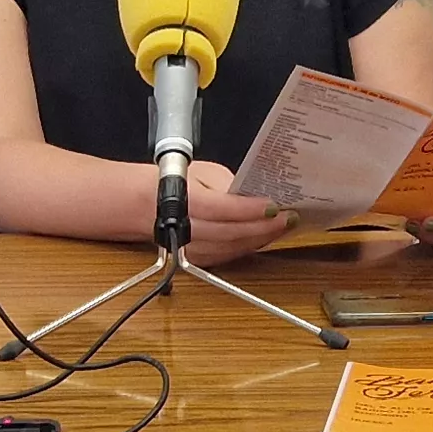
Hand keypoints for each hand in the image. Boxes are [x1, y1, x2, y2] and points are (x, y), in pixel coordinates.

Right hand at [172, 161, 296, 266]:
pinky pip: (228, 255)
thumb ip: (228, 185)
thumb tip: (255, 196)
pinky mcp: (197, 258)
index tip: (276, 206)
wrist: (142, 204)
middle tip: (290, 218)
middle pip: (233, 233)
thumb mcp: (202, 173)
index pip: (224, 209)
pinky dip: (248, 246)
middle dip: (265, 227)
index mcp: (187, 203)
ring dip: (261, 238)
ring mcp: (192, 248)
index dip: (252, 210)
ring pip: (233, 248)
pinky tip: (264, 237)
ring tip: (283, 227)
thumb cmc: (173, 183)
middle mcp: (188, 229)